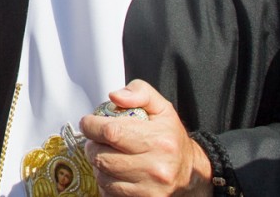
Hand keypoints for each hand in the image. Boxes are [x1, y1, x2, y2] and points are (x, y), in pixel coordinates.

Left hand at [80, 80, 212, 195]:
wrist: (191, 171)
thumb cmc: (170, 137)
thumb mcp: (161, 107)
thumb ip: (139, 92)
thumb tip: (115, 96)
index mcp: (159, 140)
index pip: (111, 132)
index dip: (91, 125)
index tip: (88, 122)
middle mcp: (155, 167)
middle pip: (102, 156)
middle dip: (92, 145)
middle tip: (96, 139)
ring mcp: (150, 188)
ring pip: (103, 176)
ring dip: (98, 164)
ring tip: (107, 154)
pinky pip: (109, 192)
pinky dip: (105, 181)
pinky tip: (114, 171)